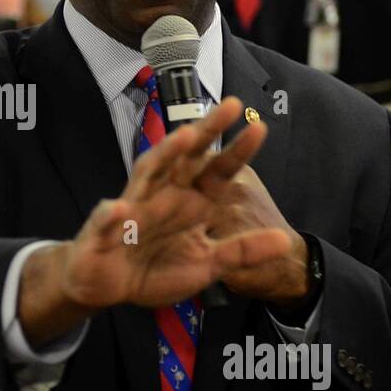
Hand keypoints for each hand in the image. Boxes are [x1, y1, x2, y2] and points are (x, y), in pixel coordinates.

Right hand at [54, 98, 290, 310]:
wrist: (109, 284)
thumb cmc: (156, 267)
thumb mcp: (208, 263)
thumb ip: (243, 251)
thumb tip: (286, 242)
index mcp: (190, 202)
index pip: (218, 171)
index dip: (238, 151)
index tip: (260, 127)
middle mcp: (163, 195)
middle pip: (185, 156)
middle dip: (205, 131)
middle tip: (230, 106)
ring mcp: (133, 207)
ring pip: (148, 173)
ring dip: (162, 155)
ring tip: (181, 138)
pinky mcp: (104, 230)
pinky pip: (107, 220)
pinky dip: (111, 216)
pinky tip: (119, 211)